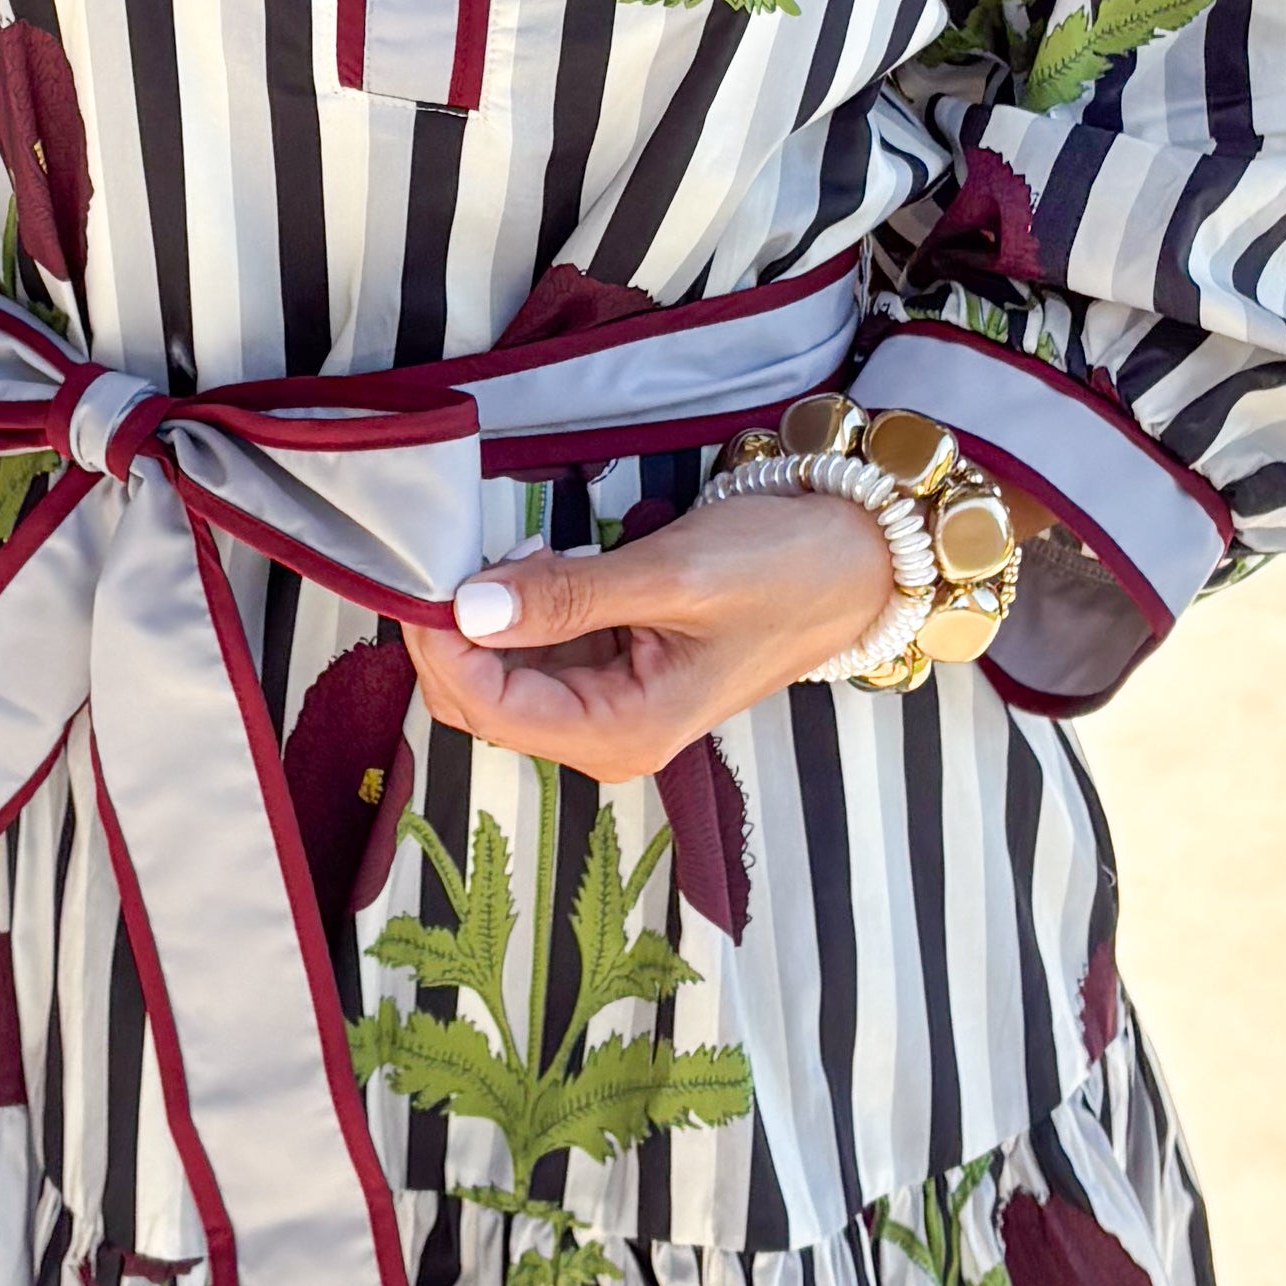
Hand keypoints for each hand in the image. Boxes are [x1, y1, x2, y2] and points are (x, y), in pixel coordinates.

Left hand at [403, 484, 897, 782]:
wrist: (857, 560)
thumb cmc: (786, 570)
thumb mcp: (674, 575)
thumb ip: (568, 595)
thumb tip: (469, 610)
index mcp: (624, 734)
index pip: (490, 710)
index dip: (442, 646)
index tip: (428, 576)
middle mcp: (608, 736)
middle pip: (482, 702)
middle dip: (457, 632)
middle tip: (467, 551)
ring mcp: (607, 705)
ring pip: (500, 673)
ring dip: (489, 614)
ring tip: (525, 549)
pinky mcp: (611, 670)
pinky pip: (535, 649)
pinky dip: (521, 606)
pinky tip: (546, 561)